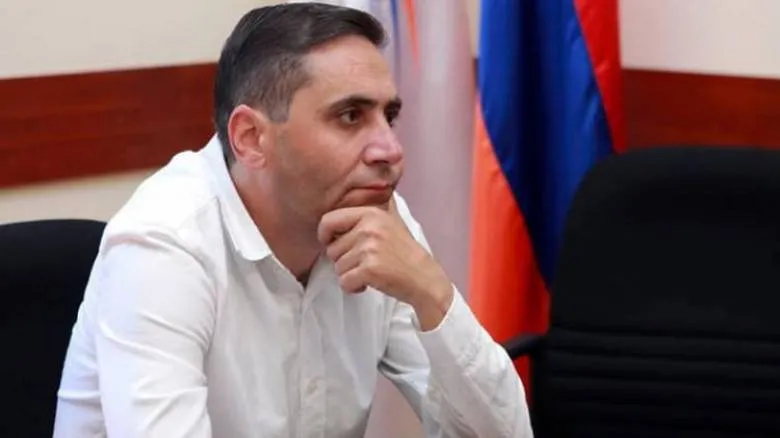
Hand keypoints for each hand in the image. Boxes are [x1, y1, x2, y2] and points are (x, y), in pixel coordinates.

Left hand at [317, 197, 452, 328]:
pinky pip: (344, 282)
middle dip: (344, 260)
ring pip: (338, 267)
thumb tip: (375, 180)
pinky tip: (369, 282)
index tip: (334, 243)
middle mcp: (368, 228)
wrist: (424, 277)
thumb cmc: (405, 251)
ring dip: (350, 274)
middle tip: (365, 261)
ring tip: (371, 270)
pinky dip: (354, 287)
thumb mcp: (393, 219)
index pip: (328, 220)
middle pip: (331, 249)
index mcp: (370, 213)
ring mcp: (369, 249)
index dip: (325, 235)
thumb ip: (379, 203)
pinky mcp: (370, 269)